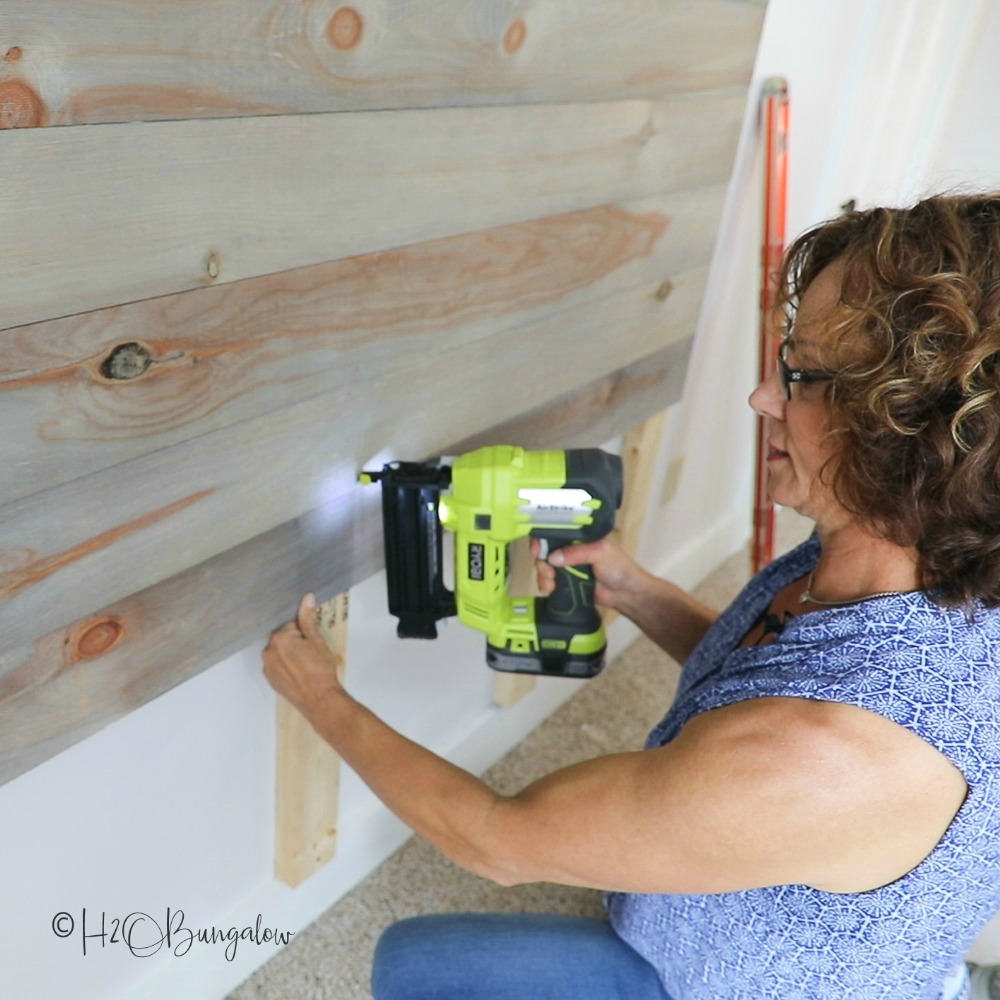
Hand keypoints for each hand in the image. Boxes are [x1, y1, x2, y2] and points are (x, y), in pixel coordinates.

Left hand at [262, 593, 344, 717]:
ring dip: (289, 654)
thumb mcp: (317, 641)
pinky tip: (299, 672)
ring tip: (306, 664)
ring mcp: (268, 667)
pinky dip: (286, 666)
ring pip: (279, 652)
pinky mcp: (270, 679)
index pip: (291, 626)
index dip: (304, 633)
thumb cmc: (320, 670)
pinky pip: (277, 665)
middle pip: (283, 639)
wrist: (319, 699)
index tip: (311, 642)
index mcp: (280, 639)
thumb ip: (308, 619)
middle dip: (295, 642)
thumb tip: (307, 599)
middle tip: (310, 653)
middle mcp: (269, 652)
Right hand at [531, 536, 642, 611]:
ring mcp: (568, 565)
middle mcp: (571, 548)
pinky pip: (549, 580)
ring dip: (543, 575)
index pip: (556, 531)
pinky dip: (546, 584)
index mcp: (579, 536)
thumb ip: (576, 553)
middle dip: (542, 561)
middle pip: (546, 549)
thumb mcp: (599, 553)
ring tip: (550, 584)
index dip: (542, 538)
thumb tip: (552, 558)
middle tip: (547, 571)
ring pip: (545, 566)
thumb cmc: (619, 567)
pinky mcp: (566, 581)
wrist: (626, 593)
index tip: (537, 549)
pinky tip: (551, 589)